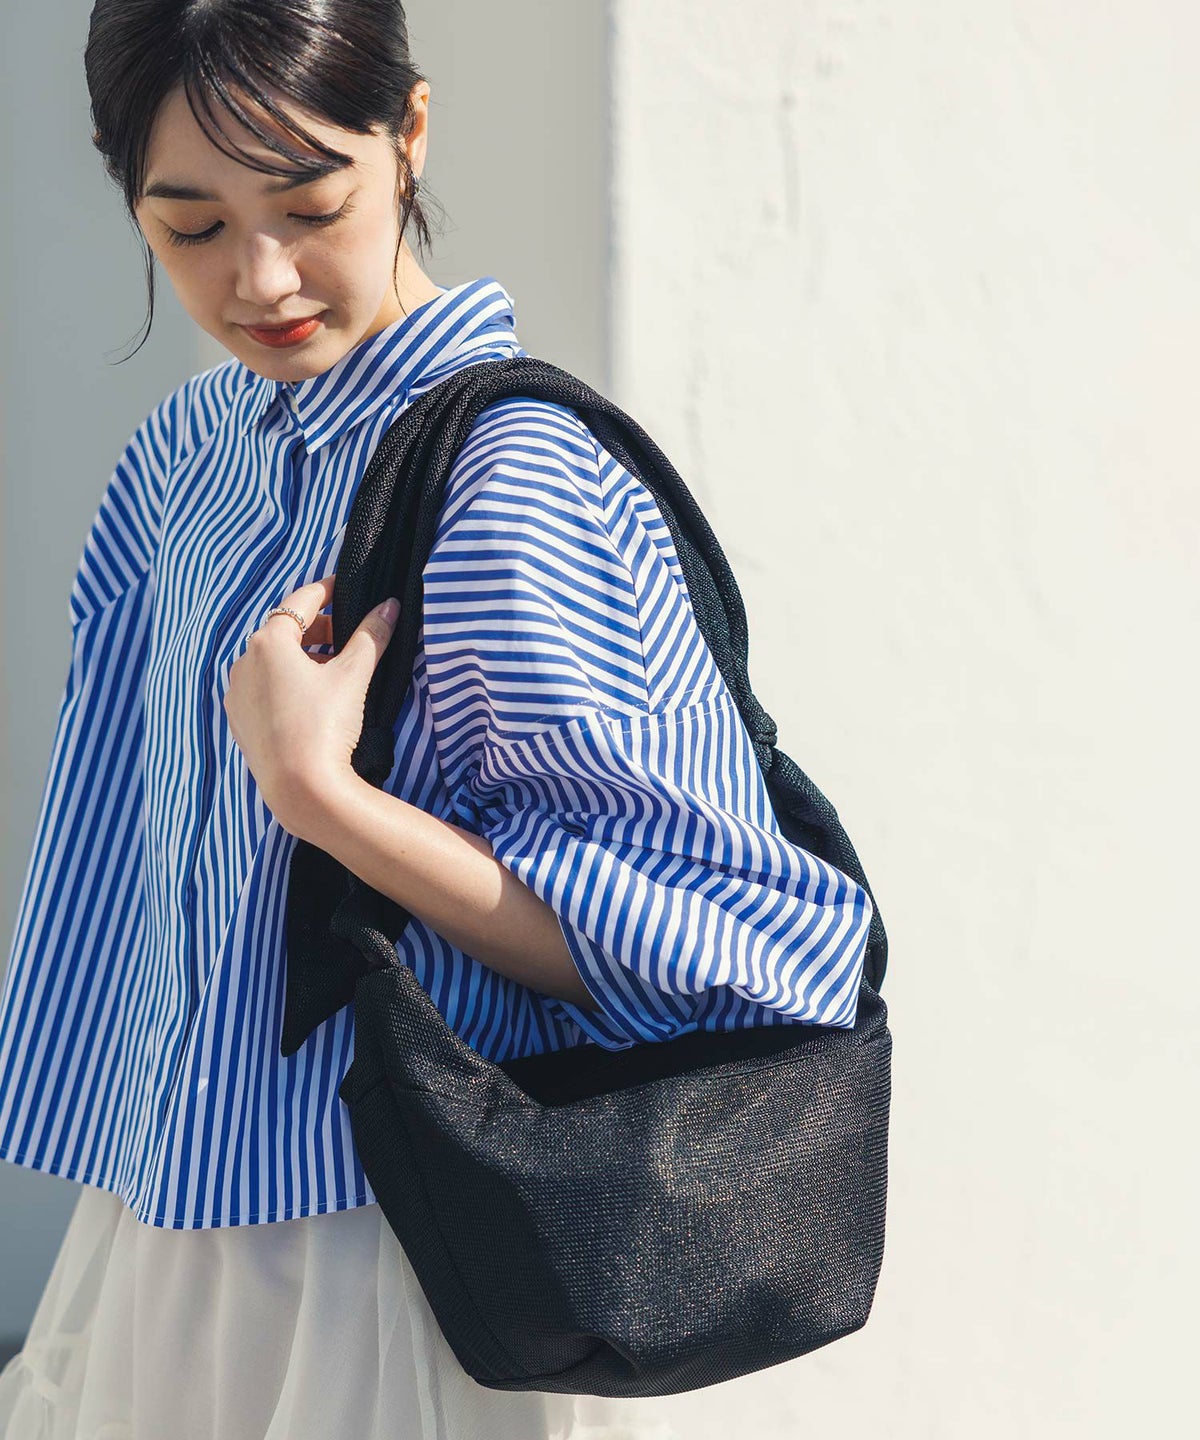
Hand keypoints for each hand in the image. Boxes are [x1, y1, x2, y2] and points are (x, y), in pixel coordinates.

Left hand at [223, 573, 398, 837]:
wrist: (300, 788)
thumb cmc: (324, 725)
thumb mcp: (354, 675)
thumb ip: (371, 635)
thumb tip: (389, 606)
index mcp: (268, 642)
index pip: (300, 603)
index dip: (325, 591)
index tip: (342, 587)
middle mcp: (244, 662)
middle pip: (284, 632)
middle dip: (317, 629)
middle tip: (347, 634)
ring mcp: (238, 694)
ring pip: (273, 663)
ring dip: (302, 658)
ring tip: (334, 670)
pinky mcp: (240, 722)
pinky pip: (264, 689)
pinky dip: (286, 684)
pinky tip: (312, 700)